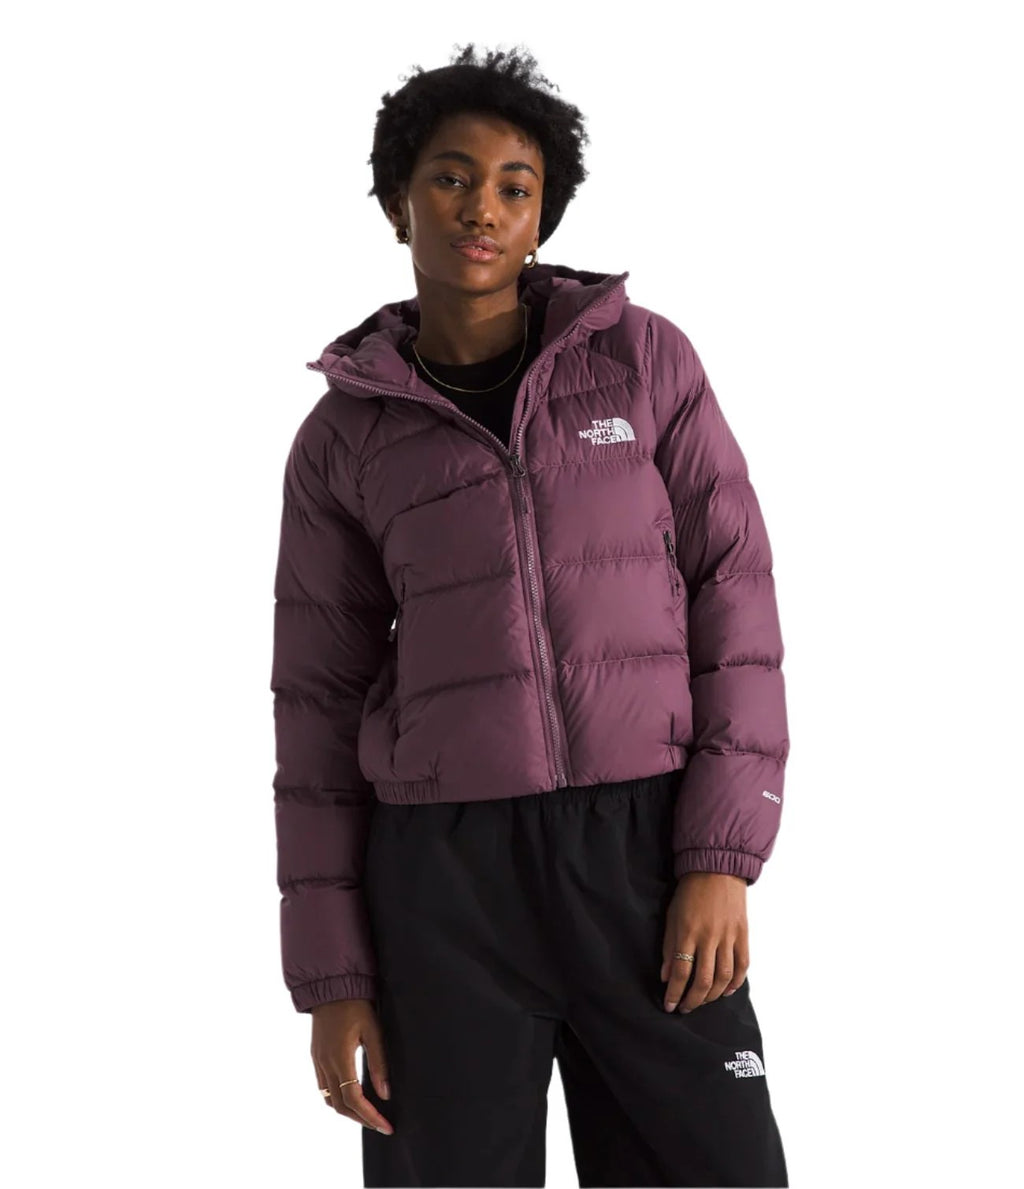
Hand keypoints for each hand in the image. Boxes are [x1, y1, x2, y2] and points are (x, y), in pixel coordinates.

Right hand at [311, 998, 394, 1134]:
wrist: (331, 986)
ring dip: (347, 1111)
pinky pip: (323, 1087)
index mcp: (340, 1058)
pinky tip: (351, 1097)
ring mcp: (317, 1061)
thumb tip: (385, 1094)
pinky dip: (337, 1098)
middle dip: (361, 1119)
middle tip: (381, 1125)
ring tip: (368, 1114)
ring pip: (329, 1099)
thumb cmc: (356, 1005)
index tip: (386, 1126)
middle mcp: (325, 1064)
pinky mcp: (316, 1056)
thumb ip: (379, 1063)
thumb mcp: (373, 1031)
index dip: (370, 1116)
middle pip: (340, 1106)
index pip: (354, 1099)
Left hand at [660, 872, 748, 1013]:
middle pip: (704, 980)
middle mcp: (709, 937)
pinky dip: (736, 983)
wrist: (717, 869)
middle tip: (686, 1008)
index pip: (681, 972)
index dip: (675, 993)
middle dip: (693, 1000)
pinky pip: (742, 966)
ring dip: (713, 996)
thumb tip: (666, 976)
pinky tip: (726, 991)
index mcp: (688, 931)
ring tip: (703, 1000)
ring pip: (724, 977)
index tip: (670, 1006)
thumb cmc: (690, 892)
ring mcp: (729, 936)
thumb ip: (669, 947)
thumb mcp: (672, 916)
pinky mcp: (743, 934)